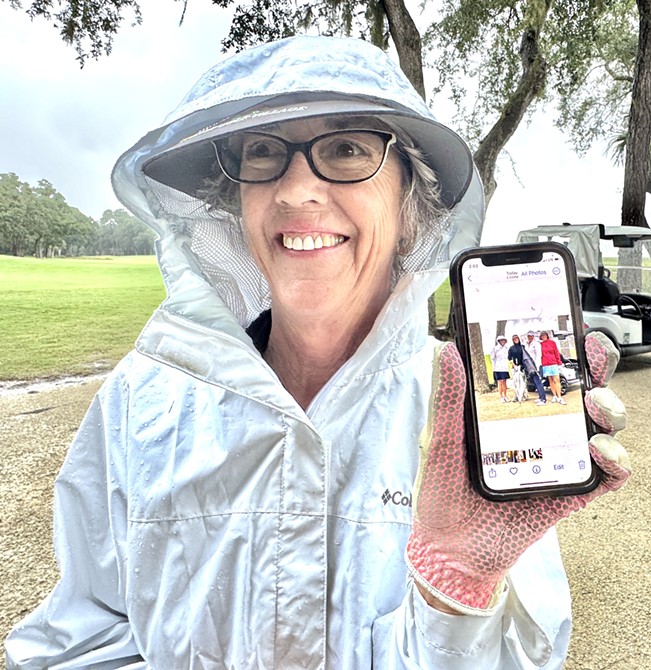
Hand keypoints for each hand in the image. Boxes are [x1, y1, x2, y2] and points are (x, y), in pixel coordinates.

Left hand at [405, 332, 630, 615]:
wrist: (449, 548)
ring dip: (608, 410)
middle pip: (580, 393)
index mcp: (511, 414)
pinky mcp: (569, 494)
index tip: (567, 328)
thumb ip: (449, 398)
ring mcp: (558, 462)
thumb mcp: (442, 439)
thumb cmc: (442, 492)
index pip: (543, 375)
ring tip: (595, 406)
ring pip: (601, 428)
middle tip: (591, 355)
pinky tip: (601, 450)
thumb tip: (447, 351)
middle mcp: (541, 433)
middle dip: (595, 369)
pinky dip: (615, 461)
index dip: (562, 350)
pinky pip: (606, 477)